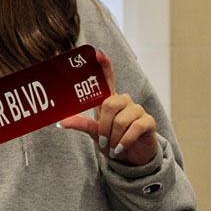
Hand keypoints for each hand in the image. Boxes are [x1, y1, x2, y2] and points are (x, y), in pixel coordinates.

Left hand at [61, 50, 157, 165]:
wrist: (132, 157)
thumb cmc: (112, 140)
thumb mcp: (95, 133)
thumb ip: (82, 124)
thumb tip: (62, 122)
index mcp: (110, 99)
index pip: (108, 77)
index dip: (104, 64)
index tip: (98, 52)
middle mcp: (124, 100)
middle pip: (109, 104)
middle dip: (103, 127)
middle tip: (102, 142)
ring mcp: (137, 109)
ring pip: (120, 120)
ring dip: (113, 138)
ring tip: (112, 147)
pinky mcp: (148, 121)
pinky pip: (134, 128)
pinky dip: (124, 142)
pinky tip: (120, 149)